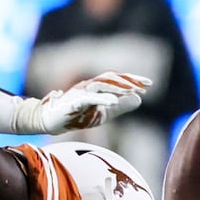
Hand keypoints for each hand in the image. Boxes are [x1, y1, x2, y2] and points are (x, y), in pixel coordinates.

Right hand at [36, 72, 150, 133]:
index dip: (132, 81)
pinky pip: (89, 98)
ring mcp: (81, 92)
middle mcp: (90, 86)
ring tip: (134, 91)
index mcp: (97, 88)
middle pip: (111, 79)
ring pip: (101, 85)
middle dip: (129, 81)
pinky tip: (114, 102)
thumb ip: (120, 107)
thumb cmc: (76, 115)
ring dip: (118, 88)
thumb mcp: (103, 113)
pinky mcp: (74, 101)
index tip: (149, 84)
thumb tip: (139, 100)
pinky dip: (102, 99)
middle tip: (147, 84)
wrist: (49, 121)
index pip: (117, 81)